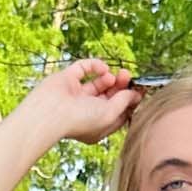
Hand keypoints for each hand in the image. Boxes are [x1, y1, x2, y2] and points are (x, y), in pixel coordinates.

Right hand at [23, 57, 141, 145]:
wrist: (50, 113)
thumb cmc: (80, 120)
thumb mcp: (109, 114)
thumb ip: (124, 101)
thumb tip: (135, 92)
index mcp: (98, 124)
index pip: (119, 111)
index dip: (130, 99)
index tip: (141, 88)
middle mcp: (88, 110)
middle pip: (111, 96)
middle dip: (121, 86)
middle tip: (127, 76)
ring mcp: (77, 94)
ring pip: (100, 83)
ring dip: (110, 77)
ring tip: (114, 75)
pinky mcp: (69, 78)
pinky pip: (85, 68)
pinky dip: (95, 65)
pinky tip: (102, 68)